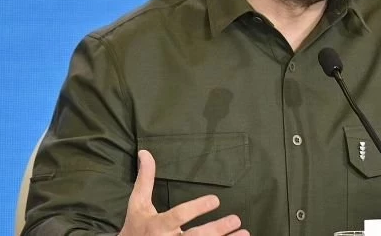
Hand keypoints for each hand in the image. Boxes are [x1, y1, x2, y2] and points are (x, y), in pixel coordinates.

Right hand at [119, 150, 248, 235]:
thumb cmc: (135, 227)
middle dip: (216, 229)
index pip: (178, 216)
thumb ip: (145, 179)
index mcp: (157, 226)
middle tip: (236, 219)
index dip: (196, 209)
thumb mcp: (137, 204)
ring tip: (244, 233)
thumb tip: (145, 152)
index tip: (216, 200)